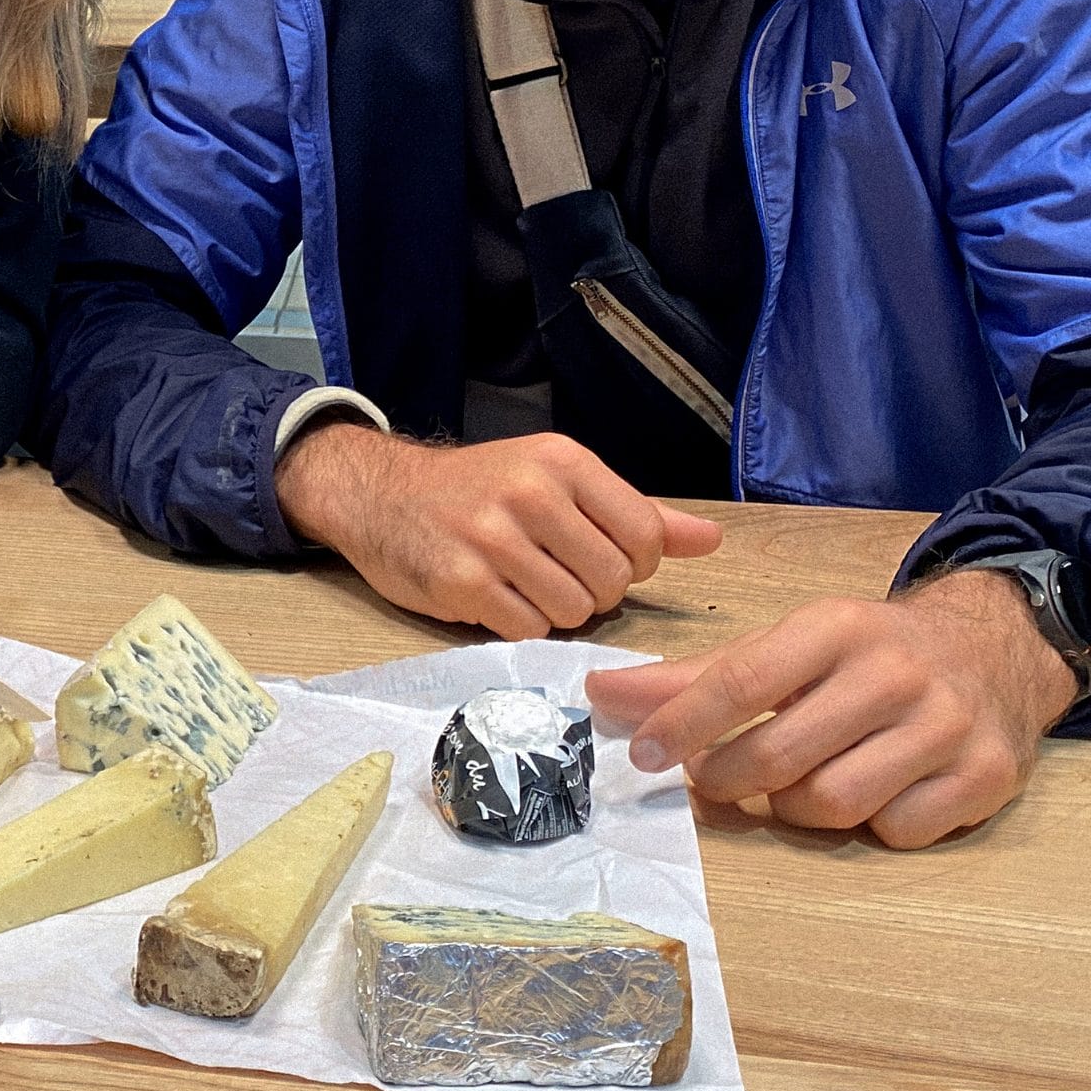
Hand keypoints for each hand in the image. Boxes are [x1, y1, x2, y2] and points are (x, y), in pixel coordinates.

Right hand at [275, 423, 720, 638]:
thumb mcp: (555, 480)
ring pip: (574, 611)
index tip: (602, 558)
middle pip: (614, 580)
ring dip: (558, 612)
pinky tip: (497, 600)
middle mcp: (529, 493)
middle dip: (596, 592)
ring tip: (526, 586)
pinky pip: (528, 629)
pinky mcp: (461, 582)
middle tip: (558, 576)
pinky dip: (520, 625)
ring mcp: (492, 538)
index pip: (647, 535)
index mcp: (562, 462)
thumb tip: (711, 541)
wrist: (379, 495)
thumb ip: (634, 512)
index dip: (636, 563)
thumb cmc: (476, 490)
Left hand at [585, 570, 1080, 848]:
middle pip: (780, 757)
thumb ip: (697, 676)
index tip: (641, 754)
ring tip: (795, 782)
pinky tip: (872, 791)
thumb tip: (603, 695)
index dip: (682, 724)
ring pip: (833, 804)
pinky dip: (871, 825)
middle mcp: (895, 673)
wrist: (996, 650)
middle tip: (715, 776)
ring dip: (797, 807)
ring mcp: (947, 727)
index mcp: (836, 628)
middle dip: (730, 778)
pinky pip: (897, 831)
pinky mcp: (986, 777)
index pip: (741, 680)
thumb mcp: (789, 645)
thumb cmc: (867, 654)